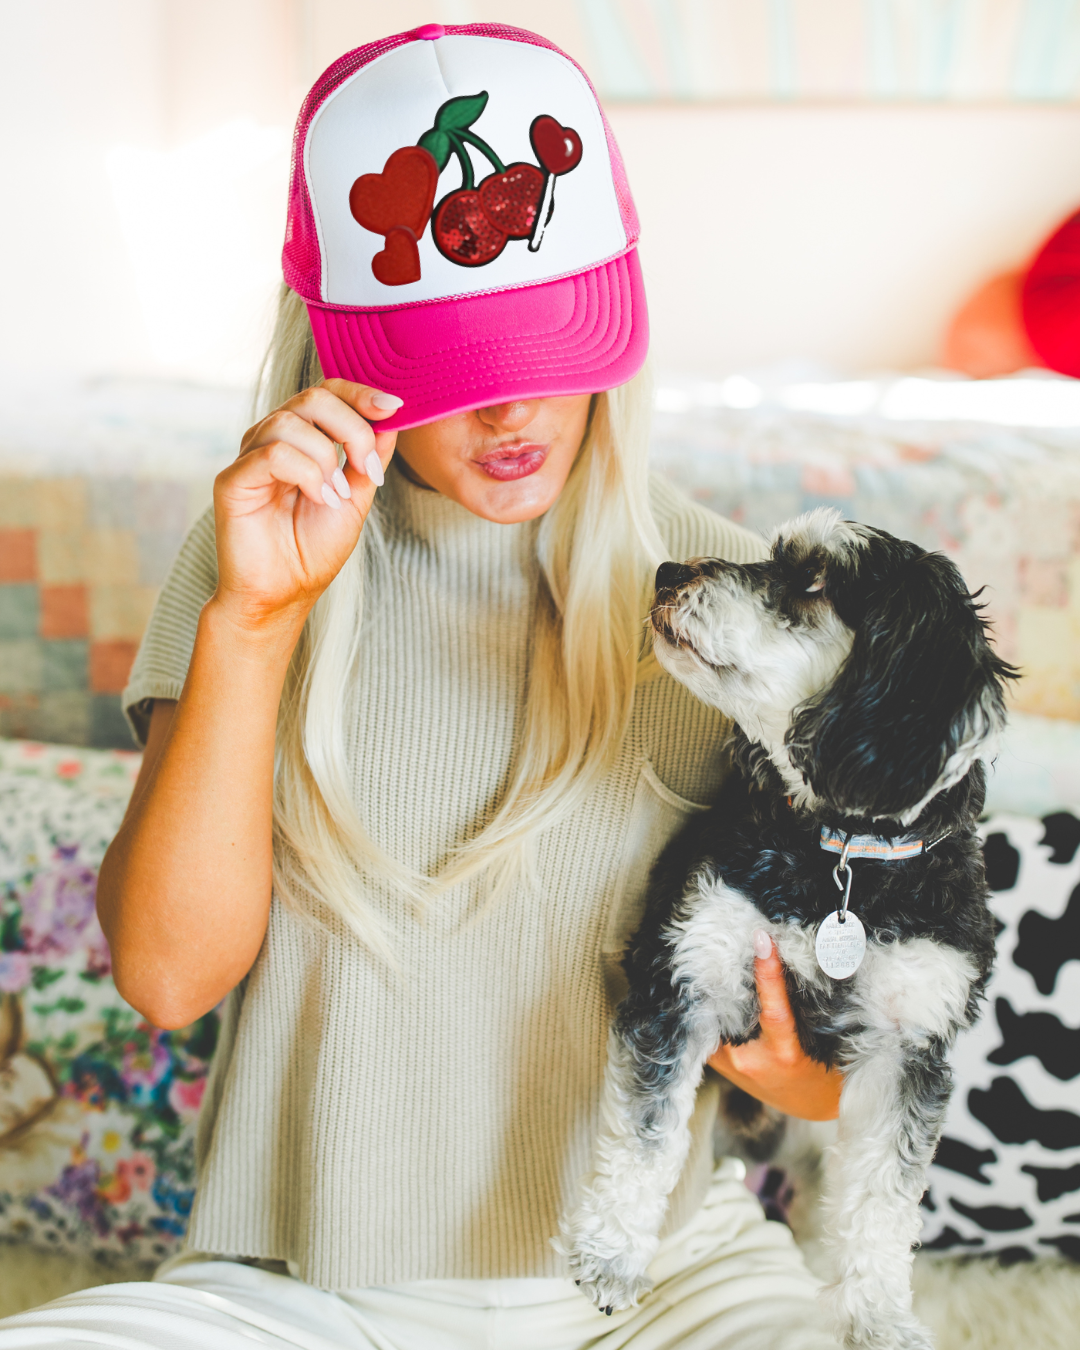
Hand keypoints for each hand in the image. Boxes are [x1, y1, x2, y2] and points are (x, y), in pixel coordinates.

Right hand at [212, 380, 399, 631]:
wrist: (285, 592)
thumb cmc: (314, 549)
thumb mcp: (357, 497)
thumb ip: (370, 457)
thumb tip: (391, 417)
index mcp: (302, 439)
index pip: (327, 392)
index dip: (360, 393)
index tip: (394, 408)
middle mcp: (273, 440)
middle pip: (312, 398)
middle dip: (352, 428)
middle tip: (368, 468)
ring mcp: (250, 457)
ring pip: (290, 422)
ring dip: (327, 457)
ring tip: (337, 495)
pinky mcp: (233, 479)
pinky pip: (272, 453)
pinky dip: (306, 473)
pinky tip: (319, 498)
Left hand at [707, 931, 841, 1120]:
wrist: (811, 1105)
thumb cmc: (825, 1067)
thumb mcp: (822, 1039)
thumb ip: (800, 1008)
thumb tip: (781, 961)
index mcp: (786, 1054)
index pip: (775, 1009)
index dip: (768, 973)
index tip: (763, 939)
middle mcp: (751, 1062)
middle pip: (730, 1009)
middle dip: (725, 974)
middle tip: (724, 937)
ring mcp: (730, 1066)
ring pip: (713, 1018)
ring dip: (714, 990)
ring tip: (712, 954)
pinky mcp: (719, 1067)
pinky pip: (708, 1030)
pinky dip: (710, 1008)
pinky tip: (709, 986)